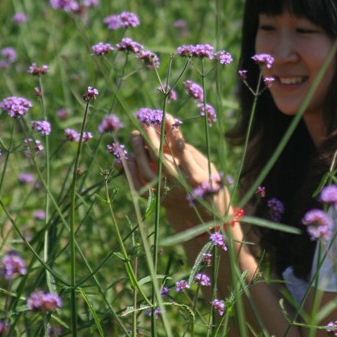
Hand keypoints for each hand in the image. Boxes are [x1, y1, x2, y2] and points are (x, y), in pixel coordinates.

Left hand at [125, 114, 230, 232]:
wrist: (205, 221)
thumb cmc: (209, 188)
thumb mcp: (208, 168)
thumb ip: (189, 152)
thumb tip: (170, 133)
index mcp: (197, 176)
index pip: (182, 149)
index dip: (171, 131)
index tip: (164, 115)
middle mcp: (180, 186)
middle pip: (160, 158)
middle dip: (150, 137)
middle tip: (144, 122)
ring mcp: (166, 194)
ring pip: (146, 169)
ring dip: (138, 150)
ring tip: (135, 135)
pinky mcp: (156, 201)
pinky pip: (138, 185)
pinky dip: (130, 171)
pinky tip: (126, 157)